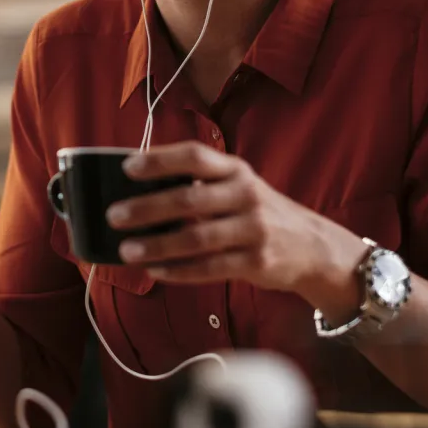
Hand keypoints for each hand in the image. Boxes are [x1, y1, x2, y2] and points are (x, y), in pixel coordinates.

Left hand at [107, 141, 367, 313]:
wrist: (312, 246)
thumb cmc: (258, 213)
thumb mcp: (237, 187)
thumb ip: (200, 186)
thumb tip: (139, 192)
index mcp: (235, 170)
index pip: (195, 156)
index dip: (160, 160)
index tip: (127, 168)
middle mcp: (246, 195)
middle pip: (189, 199)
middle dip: (147, 207)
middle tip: (115, 215)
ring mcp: (254, 229)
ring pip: (196, 238)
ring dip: (156, 245)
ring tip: (126, 250)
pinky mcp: (257, 262)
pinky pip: (209, 268)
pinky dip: (177, 271)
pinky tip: (154, 270)